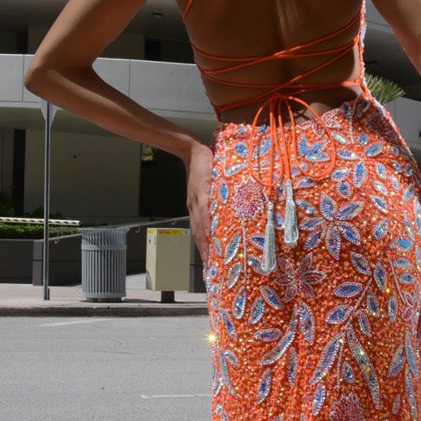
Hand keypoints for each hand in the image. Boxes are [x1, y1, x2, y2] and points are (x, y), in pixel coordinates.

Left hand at [185, 141, 213, 263]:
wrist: (194, 151)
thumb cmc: (204, 168)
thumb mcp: (208, 188)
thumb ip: (214, 200)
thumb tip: (227, 212)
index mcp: (196, 209)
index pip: (199, 233)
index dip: (203, 249)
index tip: (208, 264)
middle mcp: (194, 208)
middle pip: (198, 235)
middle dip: (204, 253)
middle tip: (210, 269)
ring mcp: (197, 201)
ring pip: (200, 227)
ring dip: (205, 244)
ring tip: (210, 258)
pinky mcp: (202, 192)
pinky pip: (204, 212)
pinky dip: (206, 224)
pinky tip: (210, 235)